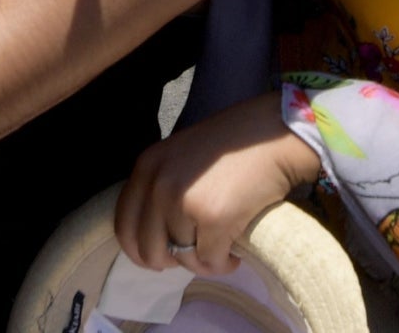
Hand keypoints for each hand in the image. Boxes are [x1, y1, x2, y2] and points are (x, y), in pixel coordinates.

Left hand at [115, 92, 321, 276]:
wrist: (274, 135)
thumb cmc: (234, 145)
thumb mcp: (181, 156)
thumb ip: (162, 185)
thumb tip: (155, 235)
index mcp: (147, 167)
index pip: (123, 225)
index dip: (139, 250)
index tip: (159, 256)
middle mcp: (159, 185)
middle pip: (148, 250)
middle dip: (172, 261)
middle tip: (195, 254)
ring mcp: (184, 202)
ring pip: (182, 259)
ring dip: (203, 262)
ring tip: (221, 250)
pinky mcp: (214, 218)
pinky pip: (210, 261)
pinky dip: (224, 264)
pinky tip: (235, 253)